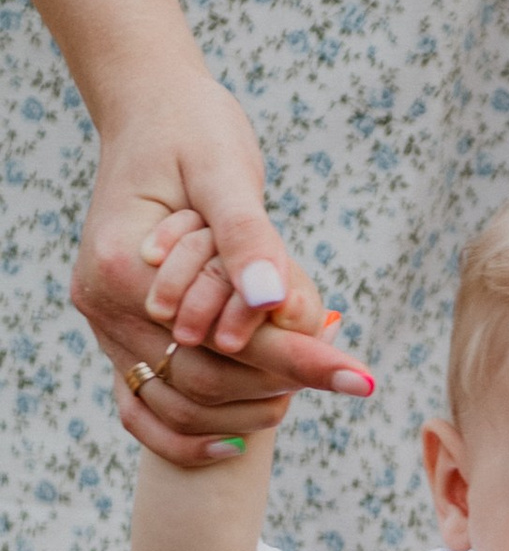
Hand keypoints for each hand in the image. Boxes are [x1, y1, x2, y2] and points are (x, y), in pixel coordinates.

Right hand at [74, 85, 375, 467]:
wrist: (153, 111)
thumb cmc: (194, 129)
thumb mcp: (227, 169)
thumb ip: (250, 238)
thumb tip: (275, 303)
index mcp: (123, 265)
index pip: (222, 340)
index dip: (298, 360)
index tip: (364, 377)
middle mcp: (102, 304)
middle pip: (201, 381)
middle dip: (280, 384)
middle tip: (346, 374)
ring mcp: (104, 324)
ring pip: (176, 403)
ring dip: (245, 410)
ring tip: (308, 387)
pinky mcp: (117, 333)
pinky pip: (144, 405)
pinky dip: (188, 432)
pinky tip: (242, 439)